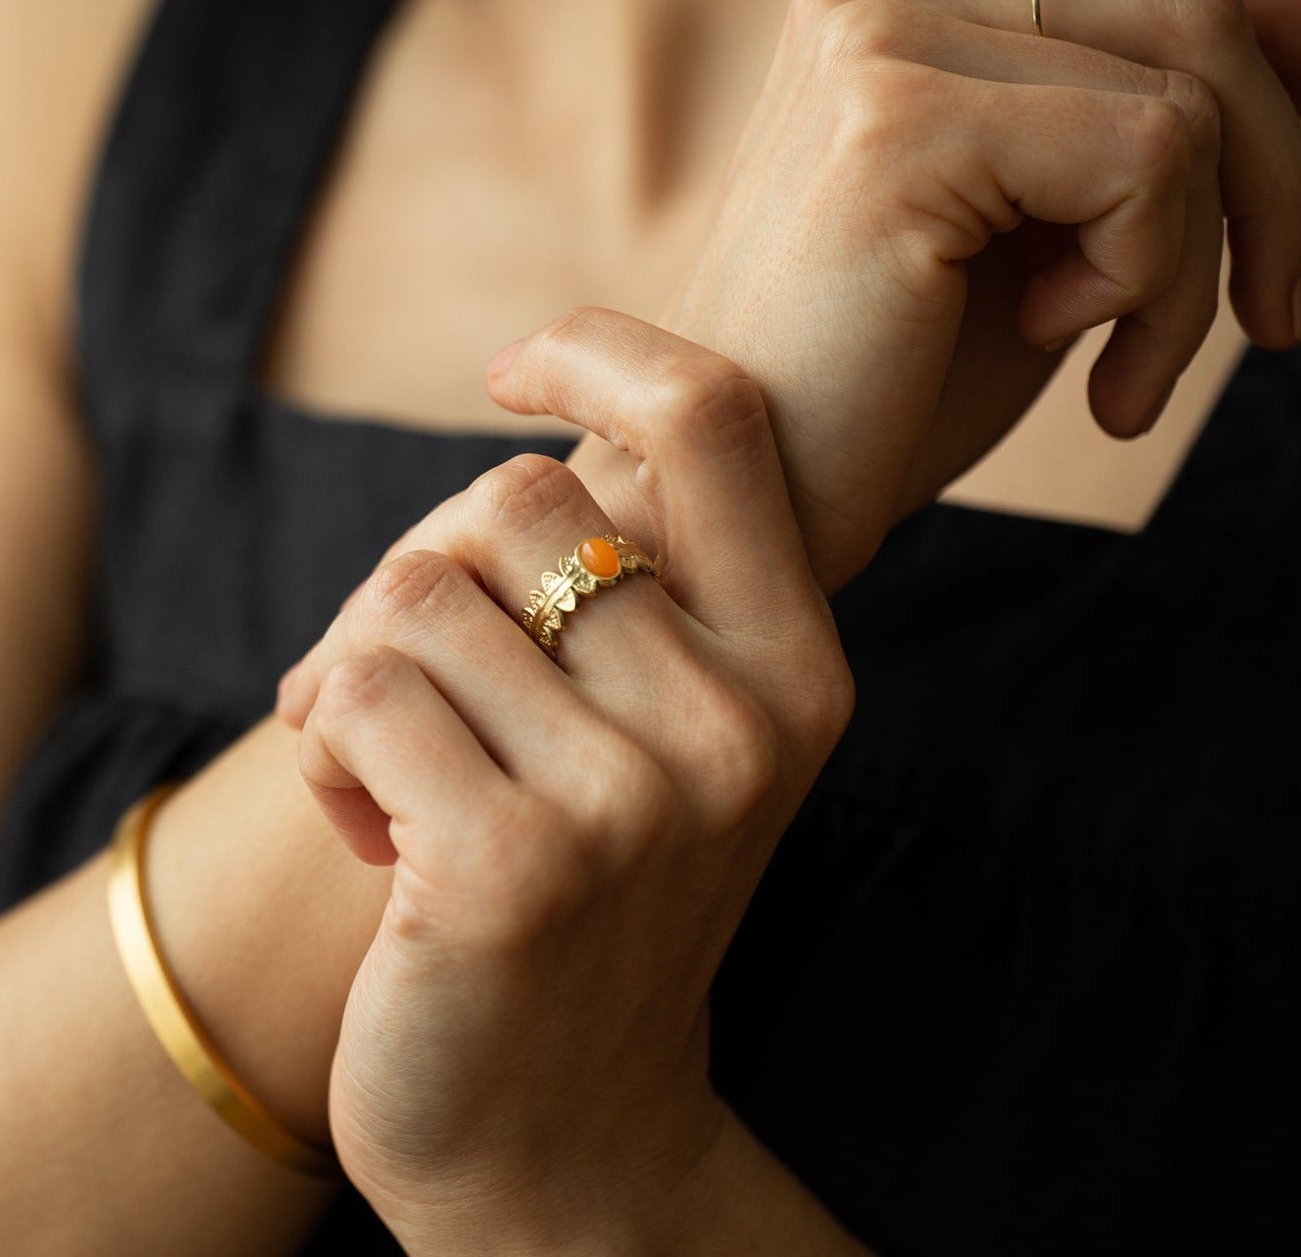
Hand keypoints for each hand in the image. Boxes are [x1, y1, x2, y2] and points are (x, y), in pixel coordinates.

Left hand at [274, 317, 860, 1252]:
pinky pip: (359, 694)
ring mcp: (639, 798)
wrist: (566, 1127)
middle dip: (429, 568)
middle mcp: (742, 724)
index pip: (716, 421)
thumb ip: (632, 592)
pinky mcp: (516, 866)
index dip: (603, 349)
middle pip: (517, 500)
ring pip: (418, 593)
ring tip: (393, 762)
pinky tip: (365, 823)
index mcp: (798, 669)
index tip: (515, 373)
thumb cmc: (597, 897)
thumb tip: (516, 434)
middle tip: (419, 672)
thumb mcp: (669, 739)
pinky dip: (326, 742)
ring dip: (362, 667)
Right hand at [560, 0, 1300, 592]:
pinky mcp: (894, 121)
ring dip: (1203, 263)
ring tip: (1128, 377)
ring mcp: (876, 30)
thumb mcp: (1069, 237)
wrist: (752, 496)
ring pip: (1192, 89)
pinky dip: (1155, 282)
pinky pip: (1148, 160)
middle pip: (1197, 4)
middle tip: (1277, 326)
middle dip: (1281, 184)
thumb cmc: (889, 382)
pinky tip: (1077, 355)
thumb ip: (1190, 108)